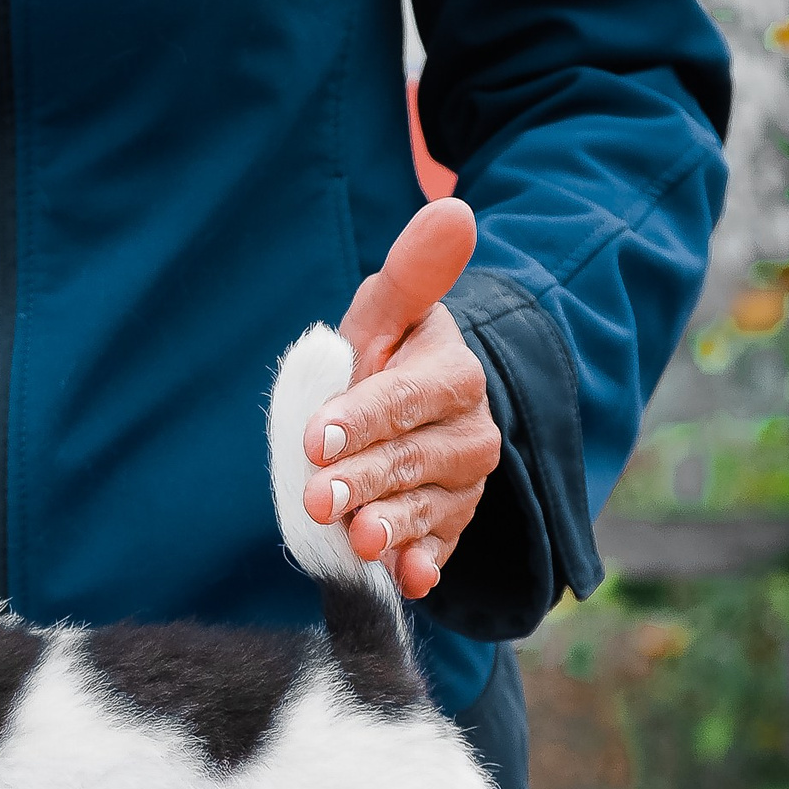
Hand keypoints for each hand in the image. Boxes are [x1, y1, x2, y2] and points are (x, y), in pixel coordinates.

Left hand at [301, 197, 501, 599]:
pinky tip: (407, 580)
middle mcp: (470, 432)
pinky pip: (441, 549)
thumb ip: (413, 271)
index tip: (318, 436)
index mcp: (453, 373)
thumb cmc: (386, 353)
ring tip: (357, 541)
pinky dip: (424, 566)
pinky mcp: (452, 526)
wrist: (409, 410)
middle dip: (365, 479)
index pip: (405, 398)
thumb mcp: (388, 311)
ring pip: (428, 508)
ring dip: (393, 527)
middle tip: (318, 497)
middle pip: (412, 459)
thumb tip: (453, 209)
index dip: (363, 417)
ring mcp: (463, 485)